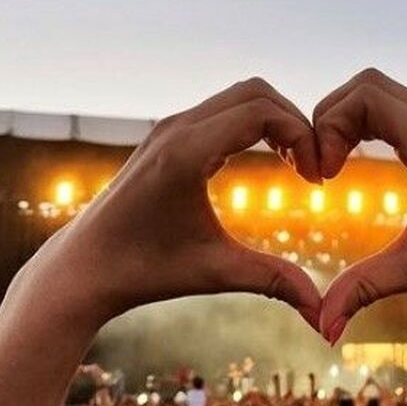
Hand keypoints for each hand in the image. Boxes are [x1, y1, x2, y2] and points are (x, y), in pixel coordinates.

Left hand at [24, 77, 323, 327]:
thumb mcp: (214, 273)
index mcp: (186, 153)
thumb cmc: (143, 272)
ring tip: (295, 163)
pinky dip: (252, 124)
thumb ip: (273, 281)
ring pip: (238, 97)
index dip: (301, 136)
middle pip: (255, 92)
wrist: (84, 267)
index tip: (316, 177)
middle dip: (293, 121)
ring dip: (274, 121)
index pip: (262, 112)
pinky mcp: (166, 137)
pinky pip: (221, 110)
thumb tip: (322, 313)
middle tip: (312, 166)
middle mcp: (176, 129)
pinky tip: (266, 159)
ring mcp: (169, 128)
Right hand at [312, 69, 406, 405]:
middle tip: (320, 168)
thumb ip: (368, 289)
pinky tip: (355, 165)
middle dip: (329, 117)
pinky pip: (393, 110)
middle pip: (366, 84)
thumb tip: (322, 328)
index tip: (323, 177)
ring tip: (331, 166)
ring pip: (379, 92)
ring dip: (345, 119)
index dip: (330, 127)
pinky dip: (363, 125)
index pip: (366, 97)